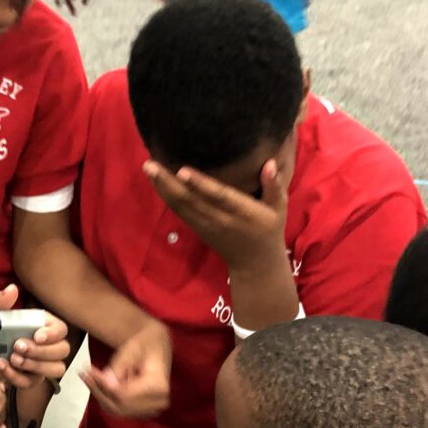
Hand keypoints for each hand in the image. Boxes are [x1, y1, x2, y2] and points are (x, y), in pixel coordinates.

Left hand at [0, 285, 69, 387]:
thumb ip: (0, 301)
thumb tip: (11, 290)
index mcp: (42, 325)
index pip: (61, 329)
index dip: (53, 334)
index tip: (37, 336)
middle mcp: (46, 344)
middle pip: (63, 350)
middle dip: (42, 351)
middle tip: (18, 347)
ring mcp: (40, 363)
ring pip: (56, 369)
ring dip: (36, 366)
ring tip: (13, 359)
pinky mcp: (30, 379)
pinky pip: (31, 382)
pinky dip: (16, 376)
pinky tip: (2, 366)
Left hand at [80, 320, 171, 417]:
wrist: (156, 347)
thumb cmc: (144, 344)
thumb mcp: (131, 349)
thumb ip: (119, 366)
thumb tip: (107, 384)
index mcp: (158, 387)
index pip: (124, 395)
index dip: (102, 386)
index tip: (86, 372)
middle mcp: (158, 402)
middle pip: (119, 406)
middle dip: (98, 391)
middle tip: (83, 374)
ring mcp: (152, 409)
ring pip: (117, 410)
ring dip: (99, 394)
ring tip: (87, 376)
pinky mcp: (143, 410)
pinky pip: (119, 409)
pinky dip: (105, 397)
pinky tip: (97, 382)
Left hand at [143, 158, 288, 271]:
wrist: (254, 264)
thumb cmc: (268, 229)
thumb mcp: (279, 208)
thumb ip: (274, 185)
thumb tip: (268, 163)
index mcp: (241, 212)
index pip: (218, 196)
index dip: (200, 184)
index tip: (182, 171)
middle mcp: (219, 219)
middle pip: (190, 200)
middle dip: (168, 182)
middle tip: (150, 164)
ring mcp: (205, 224)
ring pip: (180, 205)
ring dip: (161, 187)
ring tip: (148, 167)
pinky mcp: (197, 227)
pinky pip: (178, 211)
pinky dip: (165, 196)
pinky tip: (155, 182)